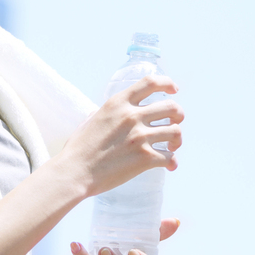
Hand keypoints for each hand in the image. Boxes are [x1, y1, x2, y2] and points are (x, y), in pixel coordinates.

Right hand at [59, 74, 183, 197]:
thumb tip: (115, 113)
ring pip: (176, 131)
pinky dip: (173, 162)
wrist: (75, 172)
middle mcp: (132, 116)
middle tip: (175, 122)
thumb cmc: (79, 148)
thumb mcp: (92, 119)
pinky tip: (169, 165)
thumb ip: (107, 113)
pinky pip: (171, 157)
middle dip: (178, 115)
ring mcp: (140, 137)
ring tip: (171, 146)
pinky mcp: (145, 159)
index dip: (167, 83)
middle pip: (171, 107)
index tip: (174, 89)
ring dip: (177, 139)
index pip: (150, 82)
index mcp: (118, 103)